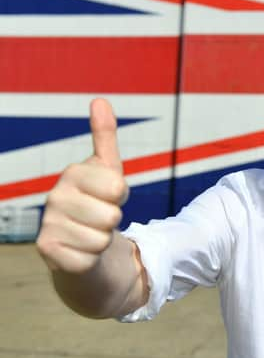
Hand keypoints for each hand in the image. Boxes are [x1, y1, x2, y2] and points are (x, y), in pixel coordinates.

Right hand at [37, 98, 128, 273]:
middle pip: (112, 216)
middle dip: (113, 220)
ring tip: (91, 232)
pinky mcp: (48, 252)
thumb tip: (99, 100)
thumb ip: (105, 136)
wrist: (82, 243)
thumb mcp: (108, 169)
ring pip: (102, 239)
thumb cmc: (98, 202)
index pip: (119, 188)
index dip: (122, 196)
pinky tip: (81, 251)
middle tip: (100, 218)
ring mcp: (48, 225)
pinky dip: (92, 258)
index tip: (110, 196)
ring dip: (103, 240)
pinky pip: (90, 258)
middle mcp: (54, 197)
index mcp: (72, 173)